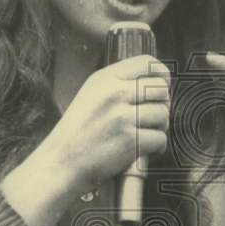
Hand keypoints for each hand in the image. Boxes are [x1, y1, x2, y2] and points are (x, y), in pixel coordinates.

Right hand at [0, 55, 170, 225]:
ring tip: (145, 135)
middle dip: (162, 105)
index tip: (161, 89)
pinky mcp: (130, 140)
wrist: (61, 163)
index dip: (161, 75)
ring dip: (160, 128)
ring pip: (163, 114)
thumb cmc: (77, 133)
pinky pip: (160, 139)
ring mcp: (122, 117)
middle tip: (152, 119)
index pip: (147, 63)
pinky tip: (143, 151)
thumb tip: (155, 84)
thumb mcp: (90, 95)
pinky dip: (157, 148)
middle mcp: (115, 93)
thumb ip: (117, 85)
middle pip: (161, 89)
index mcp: (105, 78)